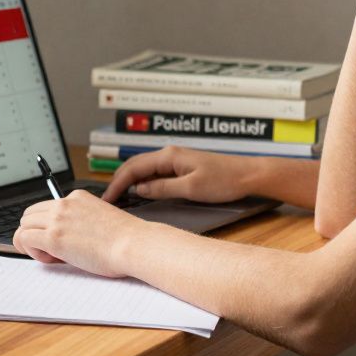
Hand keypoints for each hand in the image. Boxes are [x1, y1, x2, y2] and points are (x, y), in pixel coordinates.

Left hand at [12, 189, 148, 277]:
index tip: (57, 239)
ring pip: (23, 227)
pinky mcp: (53, 237)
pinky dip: (32, 252)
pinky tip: (51, 258)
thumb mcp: (99, 218)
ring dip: (32, 243)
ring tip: (52, 256)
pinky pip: (24, 239)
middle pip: (29, 215)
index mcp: (77, 198)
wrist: (133, 244)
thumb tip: (67, 237)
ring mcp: (58, 219)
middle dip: (35, 233)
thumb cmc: (125, 239)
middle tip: (52, 250)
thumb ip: (80, 222)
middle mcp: (65, 204)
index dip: (47, 226)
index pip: (46, 208)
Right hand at [100, 146, 256, 203]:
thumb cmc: (224, 181)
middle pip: (135, 165)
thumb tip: (139, 189)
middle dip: (119, 181)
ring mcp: (176, 160)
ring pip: (145, 169)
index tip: (107, 199)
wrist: (248, 175)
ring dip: (130, 181)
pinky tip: (140, 192)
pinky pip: (156, 173)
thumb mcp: (191, 188)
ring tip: (119, 198)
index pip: (133, 168)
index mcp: (169, 156)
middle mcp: (170, 154)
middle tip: (108, 200)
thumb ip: (163, 188)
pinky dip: (143, 182)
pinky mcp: (183, 167)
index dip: (117, 183)